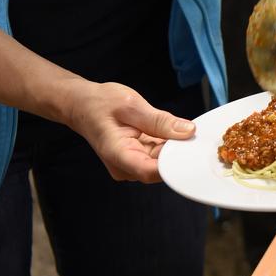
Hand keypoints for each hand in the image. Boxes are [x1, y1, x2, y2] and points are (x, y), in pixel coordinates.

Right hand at [62, 80, 194, 181]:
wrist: (82, 106)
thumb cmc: (100, 103)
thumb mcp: (131, 105)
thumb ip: (160, 120)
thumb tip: (188, 131)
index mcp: (118, 155)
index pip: (151, 171)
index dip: (174, 164)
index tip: (192, 151)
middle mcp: (124, 167)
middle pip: (160, 168)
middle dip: (177, 152)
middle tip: (191, 132)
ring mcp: (130, 166)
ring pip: (161, 163)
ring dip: (172, 148)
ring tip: (177, 128)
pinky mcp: (136, 161)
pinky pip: (157, 157)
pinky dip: (166, 145)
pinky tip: (169, 132)